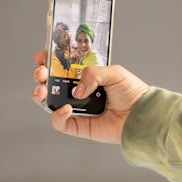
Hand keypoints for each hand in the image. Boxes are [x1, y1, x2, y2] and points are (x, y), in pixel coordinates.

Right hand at [31, 50, 148, 143]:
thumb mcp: (114, 73)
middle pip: (50, 83)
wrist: (142, 115)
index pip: (62, 67)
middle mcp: (79, 92)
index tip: (42, 56)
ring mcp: (77, 109)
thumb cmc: (133, 93)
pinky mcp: (79, 126)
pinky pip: (60, 123)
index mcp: (86, 77)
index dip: (49, 61)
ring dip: (40, 95)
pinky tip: (66, 108)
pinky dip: (58, 116)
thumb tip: (76, 89)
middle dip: (40, 76)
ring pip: (49, 102)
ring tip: (42, 90)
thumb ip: (92, 73)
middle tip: (41, 72)